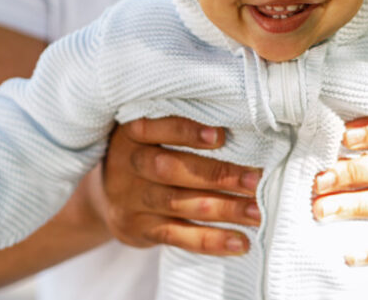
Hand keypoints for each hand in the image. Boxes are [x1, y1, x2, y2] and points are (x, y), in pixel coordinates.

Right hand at [96, 117, 262, 255]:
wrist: (109, 192)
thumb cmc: (150, 148)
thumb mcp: (153, 130)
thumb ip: (182, 125)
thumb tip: (242, 127)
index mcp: (131, 132)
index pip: (156, 128)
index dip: (186, 132)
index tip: (221, 136)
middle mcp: (127, 165)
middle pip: (171, 170)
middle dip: (217, 175)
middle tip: (254, 180)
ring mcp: (131, 201)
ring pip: (179, 205)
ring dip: (223, 209)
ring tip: (257, 212)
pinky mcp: (139, 230)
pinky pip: (178, 237)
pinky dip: (211, 241)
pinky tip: (240, 242)